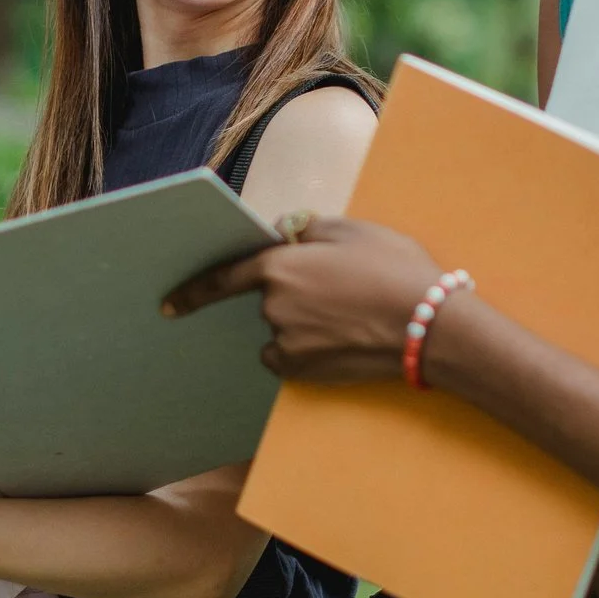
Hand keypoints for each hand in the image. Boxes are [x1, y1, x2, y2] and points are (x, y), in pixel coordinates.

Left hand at [163, 217, 447, 383]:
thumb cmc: (395, 271)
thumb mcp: (353, 230)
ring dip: (302, 322)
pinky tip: (340, 340)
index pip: (225, 276)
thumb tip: (284, 231)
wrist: (428, 326)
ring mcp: (286, 341)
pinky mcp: (301, 370)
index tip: (170, 304)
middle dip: (293, 293)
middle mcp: (274, 306)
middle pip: (268, 298)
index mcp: (281, 265)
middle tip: (340, 290)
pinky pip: (288, 356)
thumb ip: (308, 228)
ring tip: (350, 316)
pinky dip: (305, 349)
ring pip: (280, 329)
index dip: (194, 290)